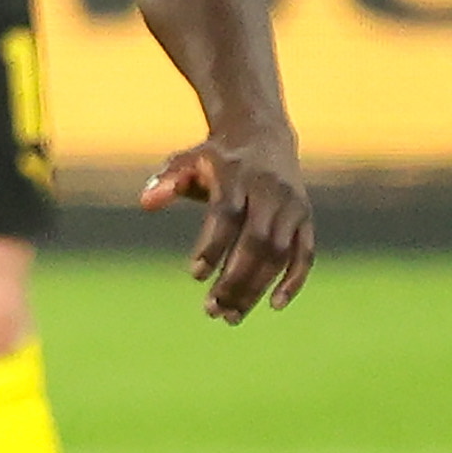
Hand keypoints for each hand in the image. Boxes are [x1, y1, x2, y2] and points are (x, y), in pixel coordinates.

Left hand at [142, 125, 314, 322]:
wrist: (262, 135)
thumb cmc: (216, 158)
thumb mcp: (187, 161)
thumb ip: (167, 181)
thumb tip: (146, 202)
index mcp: (237, 174)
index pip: (228, 215)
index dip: (213, 246)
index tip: (196, 276)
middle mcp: (269, 190)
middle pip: (256, 240)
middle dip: (235, 278)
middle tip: (212, 310)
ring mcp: (291, 205)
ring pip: (279, 253)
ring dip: (256, 287)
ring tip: (231, 316)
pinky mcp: (305, 218)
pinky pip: (305, 253)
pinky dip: (294, 280)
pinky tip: (275, 305)